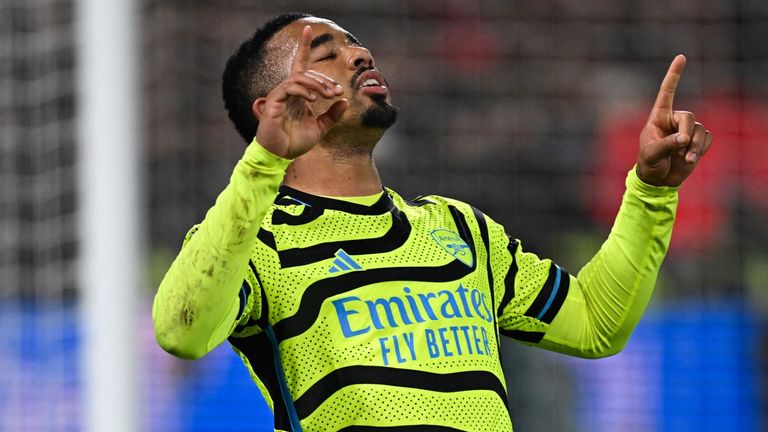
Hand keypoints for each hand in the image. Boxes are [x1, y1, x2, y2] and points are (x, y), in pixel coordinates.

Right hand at [253, 25, 348, 158]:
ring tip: (328, 95)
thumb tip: (345, 101)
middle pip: (306, 72)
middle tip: (337, 92)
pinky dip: (303, 90)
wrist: (280, 156)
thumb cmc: (295, 142)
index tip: (308, 29)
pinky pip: (289, 88)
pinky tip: (313, 99)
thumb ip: (332, 115)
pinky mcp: (274, 103)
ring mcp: (280, 96)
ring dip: (317, 84)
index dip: (304, 47)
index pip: (300, 65)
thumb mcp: (320, 128)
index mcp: (298, 94)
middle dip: (324, 80)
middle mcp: (288, 91)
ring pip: (299, 77)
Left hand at [636, 55, 712, 186]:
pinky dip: (701, 149)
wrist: (658, 180)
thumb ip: (667, 145)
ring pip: (700, 130)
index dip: (674, 75)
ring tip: (685, 159)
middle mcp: (674, 120)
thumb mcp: (652, 154)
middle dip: (687, 134)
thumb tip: (685, 139)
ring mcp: (687, 130)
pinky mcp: (697, 141)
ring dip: (695, 146)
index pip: (666, 92)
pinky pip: (707, 139)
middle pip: (689, 117)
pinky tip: (690, 159)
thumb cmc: (649, 164)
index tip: (681, 57)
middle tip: (682, 150)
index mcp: (658, 117)